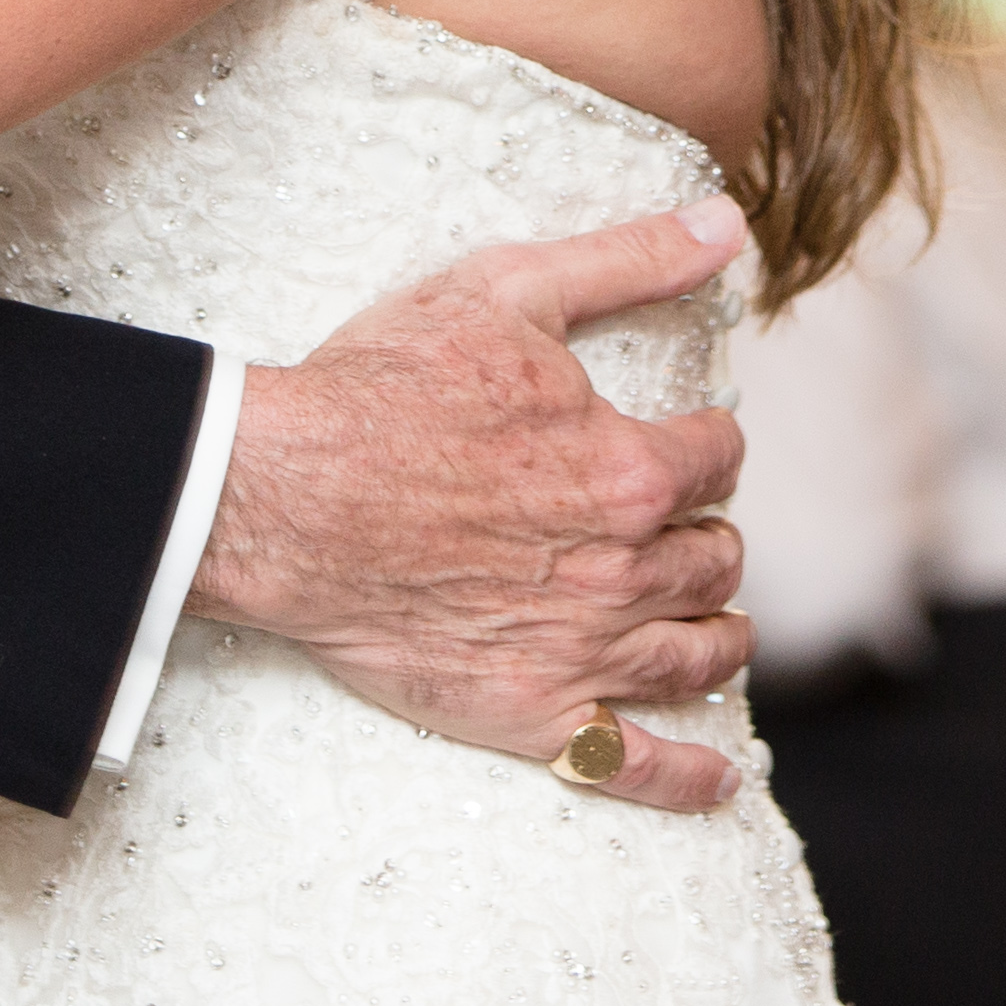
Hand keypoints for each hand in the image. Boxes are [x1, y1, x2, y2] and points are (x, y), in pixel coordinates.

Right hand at [189, 201, 758, 813]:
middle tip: (681, 528)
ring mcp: (580, 651)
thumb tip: (724, 224)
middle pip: (713, 558)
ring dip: (719, 634)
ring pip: (696, 654)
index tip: (687, 442)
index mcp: (626, 466)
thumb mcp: (506, 291)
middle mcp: (621, 568)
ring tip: (715, 625)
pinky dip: (689, 777)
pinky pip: (633, 763)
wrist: (281, 496)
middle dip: (707, 535)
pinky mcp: (530, 716)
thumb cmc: (382, 387)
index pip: (716, 458)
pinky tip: (718, 781)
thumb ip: (627, 260)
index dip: (706, 443)